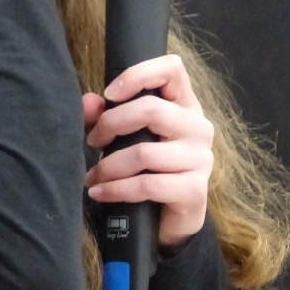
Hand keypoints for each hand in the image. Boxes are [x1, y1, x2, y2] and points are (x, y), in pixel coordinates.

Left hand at [83, 54, 214, 251]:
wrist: (169, 221)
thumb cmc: (148, 170)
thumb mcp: (127, 138)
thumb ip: (106, 116)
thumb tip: (87, 102)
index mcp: (185, 105)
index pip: (173, 68)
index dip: (139, 74)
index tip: (110, 94)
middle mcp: (199, 127)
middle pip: (152, 109)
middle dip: (111, 124)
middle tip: (93, 141)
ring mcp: (201, 159)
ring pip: (144, 153)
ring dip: (108, 166)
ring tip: (92, 176)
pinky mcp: (195, 191)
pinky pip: (148, 185)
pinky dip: (116, 190)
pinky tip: (100, 193)